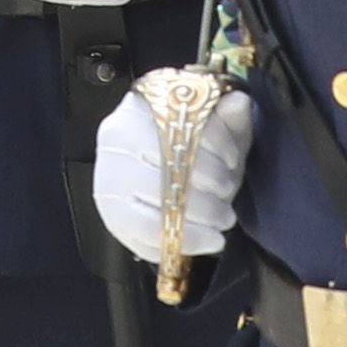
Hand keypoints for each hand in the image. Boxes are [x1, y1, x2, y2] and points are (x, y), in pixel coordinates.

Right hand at [91, 74, 249, 263]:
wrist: (173, 166)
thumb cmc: (195, 146)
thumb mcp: (218, 128)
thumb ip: (230, 116)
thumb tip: (238, 103)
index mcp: (139, 109)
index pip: (173, 129)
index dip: (210, 148)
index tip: (233, 163)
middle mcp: (115, 141)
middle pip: (161, 174)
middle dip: (204, 198)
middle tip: (227, 209)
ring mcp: (108, 180)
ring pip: (151, 211)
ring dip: (193, 226)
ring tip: (218, 227)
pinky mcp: (112, 215)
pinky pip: (142, 238)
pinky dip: (177, 243)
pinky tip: (203, 241)